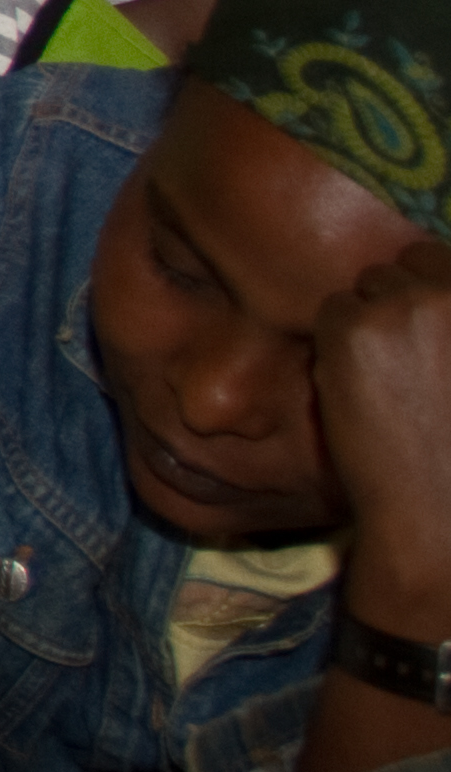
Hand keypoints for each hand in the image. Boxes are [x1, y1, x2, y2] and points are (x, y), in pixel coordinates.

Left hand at [319, 238, 450, 633]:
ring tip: (390, 383)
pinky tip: (361, 389)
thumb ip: (448, 327)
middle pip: (406, 263)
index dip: (428, 289)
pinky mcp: (356, 325)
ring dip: (367, 322)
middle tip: (404, 364)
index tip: (426, 329)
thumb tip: (429, 297)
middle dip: (399, 301)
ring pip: (366, 286)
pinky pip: (331, 311)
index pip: (440, 256)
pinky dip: (335, 343)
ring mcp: (409, 304)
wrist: (443, 516)